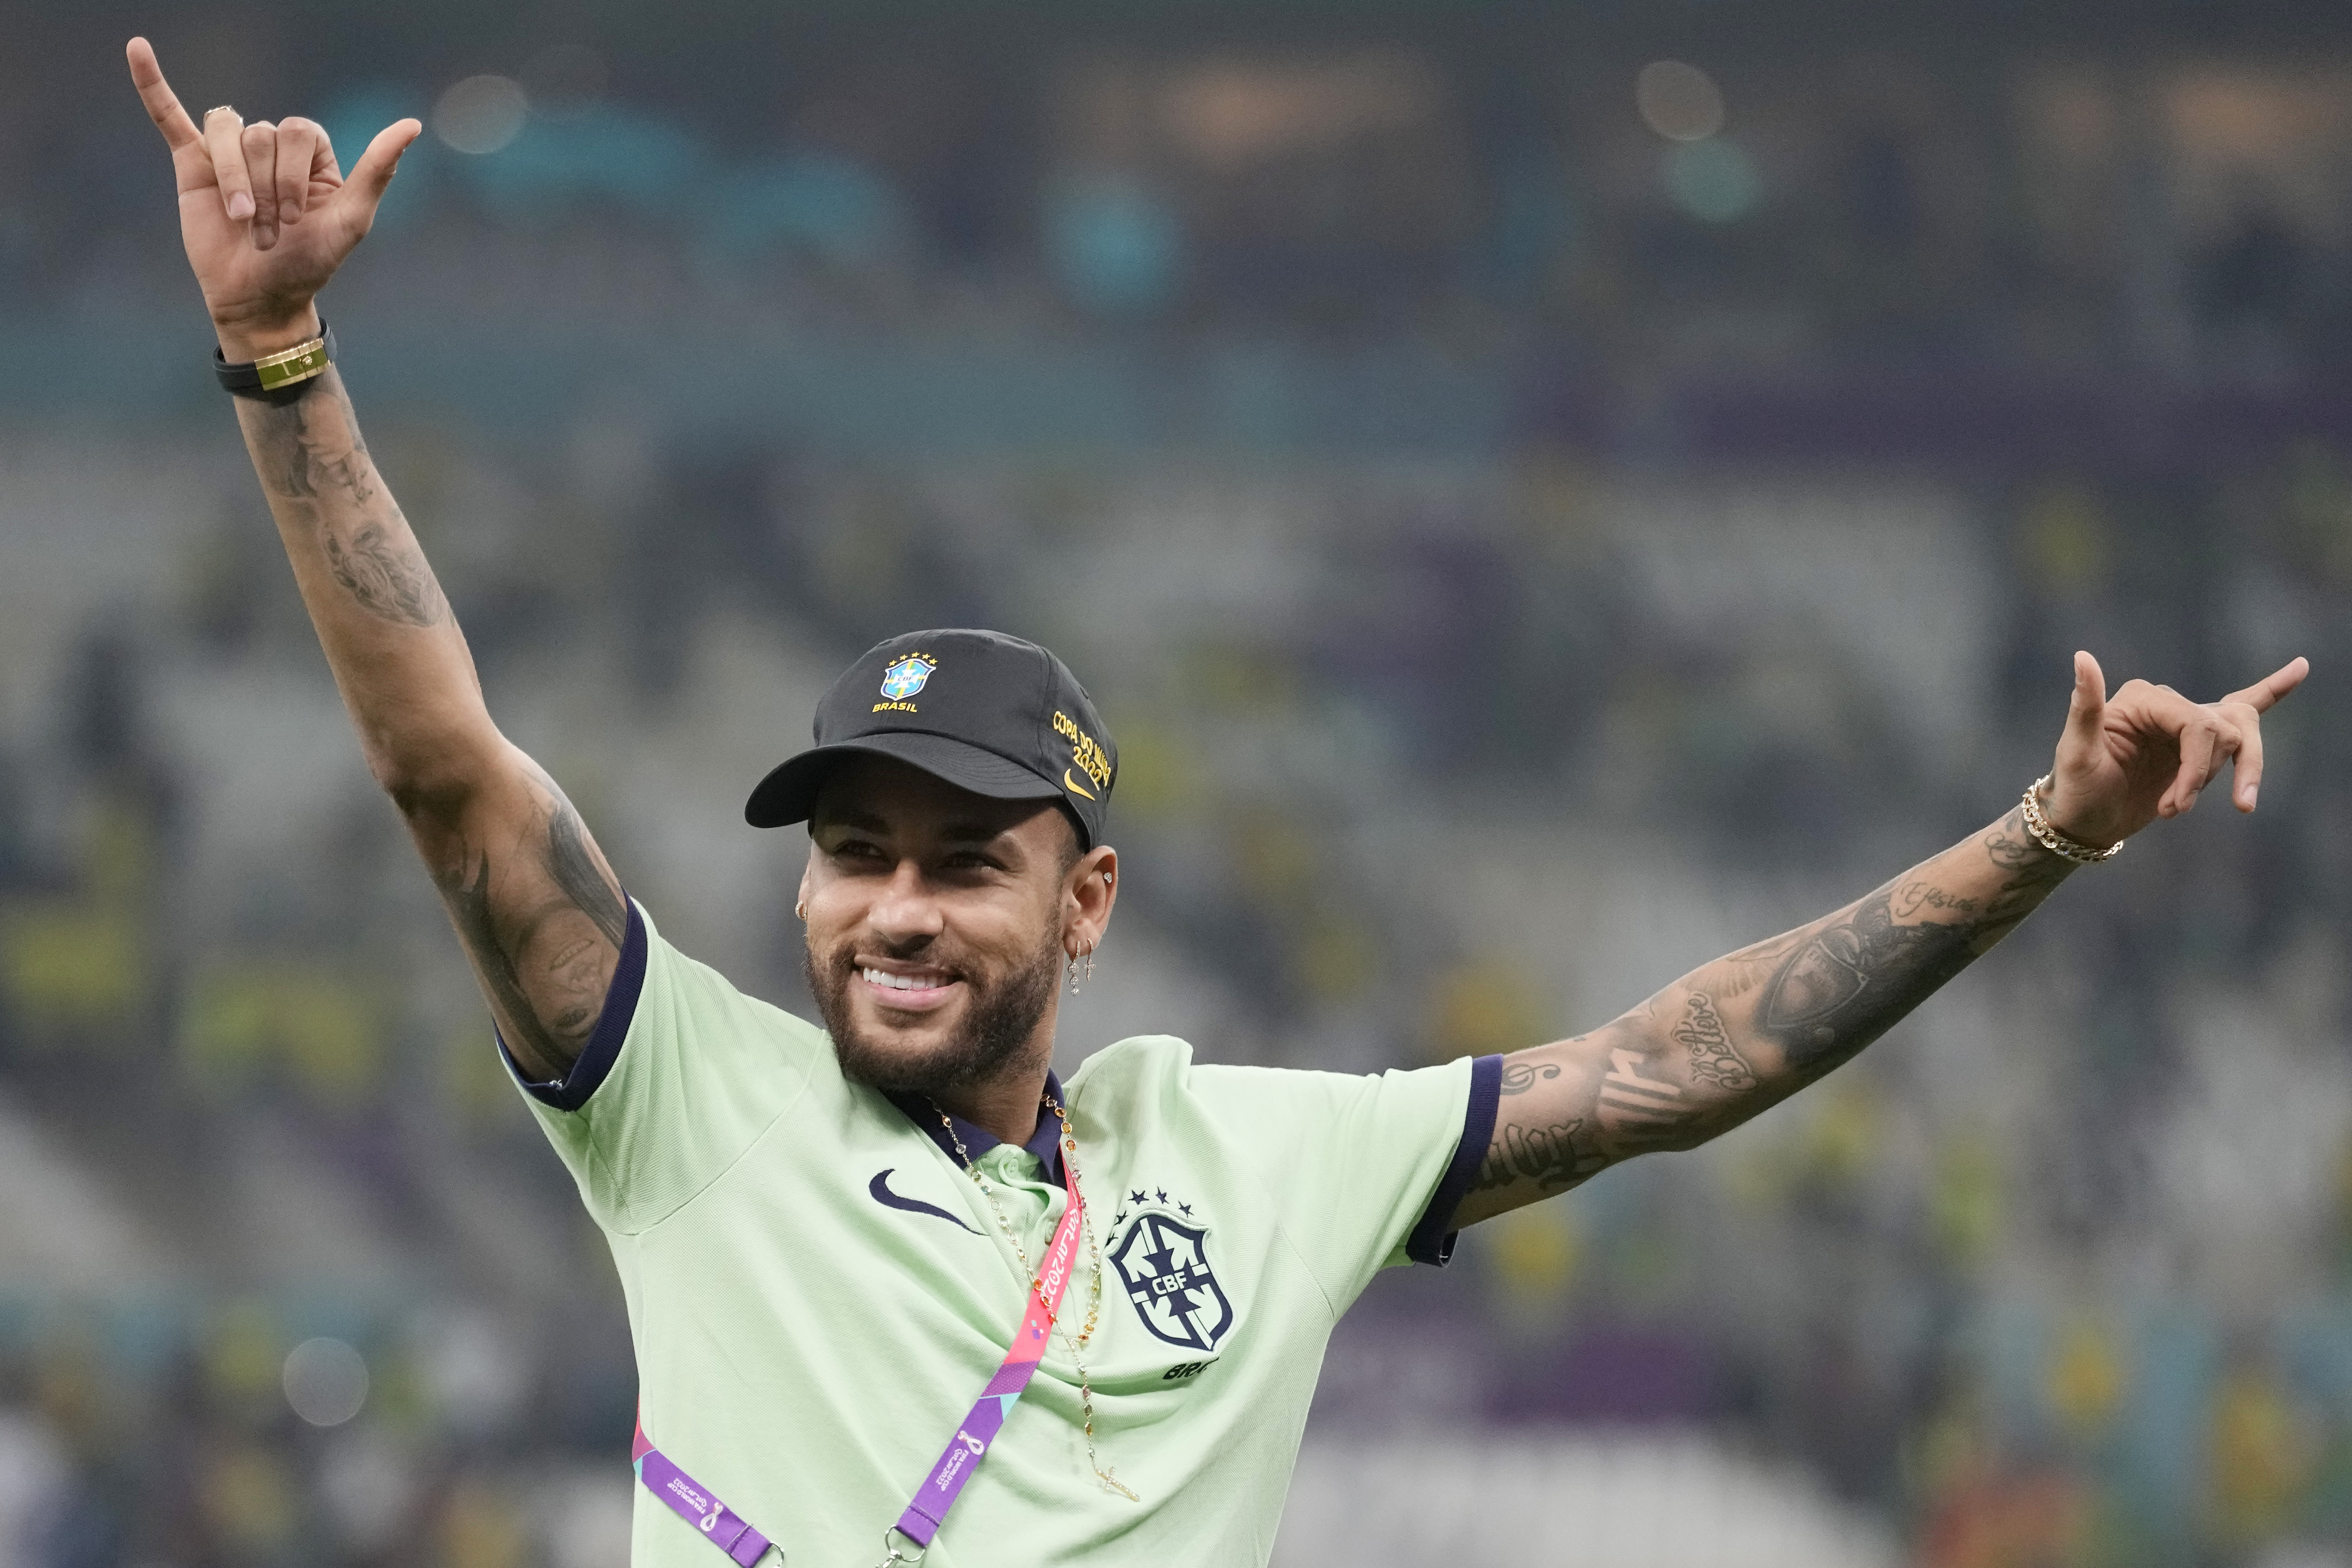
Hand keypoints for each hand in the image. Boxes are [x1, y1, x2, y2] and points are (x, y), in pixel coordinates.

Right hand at [126, 37, 420, 357]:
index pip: (296, 131)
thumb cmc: (308, 262)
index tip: (296, 219)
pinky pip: (170, 116)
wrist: (261, 296)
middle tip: (268, 230)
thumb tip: (413, 123)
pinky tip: (137, 49)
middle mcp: (270, 147)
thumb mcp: (352, 219)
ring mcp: (230, 152)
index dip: (292, 175)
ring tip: (243, 221)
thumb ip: (378, 169)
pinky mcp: (192, 164)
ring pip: (227, 132)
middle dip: (264, 188)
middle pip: (260, 135)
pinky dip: (152, 83)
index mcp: (309, 153)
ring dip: (235, 181)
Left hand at [2043, 650, 2309, 846]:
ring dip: (2224, 778)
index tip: (2177, 805)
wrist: (2082, 819)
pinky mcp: (2199, 742)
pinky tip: (2300, 668)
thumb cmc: (2076, 788)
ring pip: (2238, 736)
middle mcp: (2166, 702)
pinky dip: (2273, 690)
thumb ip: (2085, 705)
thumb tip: (2082, 656)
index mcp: (2142, 699)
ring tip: (2179, 808)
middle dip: (2207, 775)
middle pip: (2223, 728)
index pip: (2197, 725)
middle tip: (2176, 810)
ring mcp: (2186, 720)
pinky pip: (2246, 706)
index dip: (2196, 768)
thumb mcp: (2077, 752)